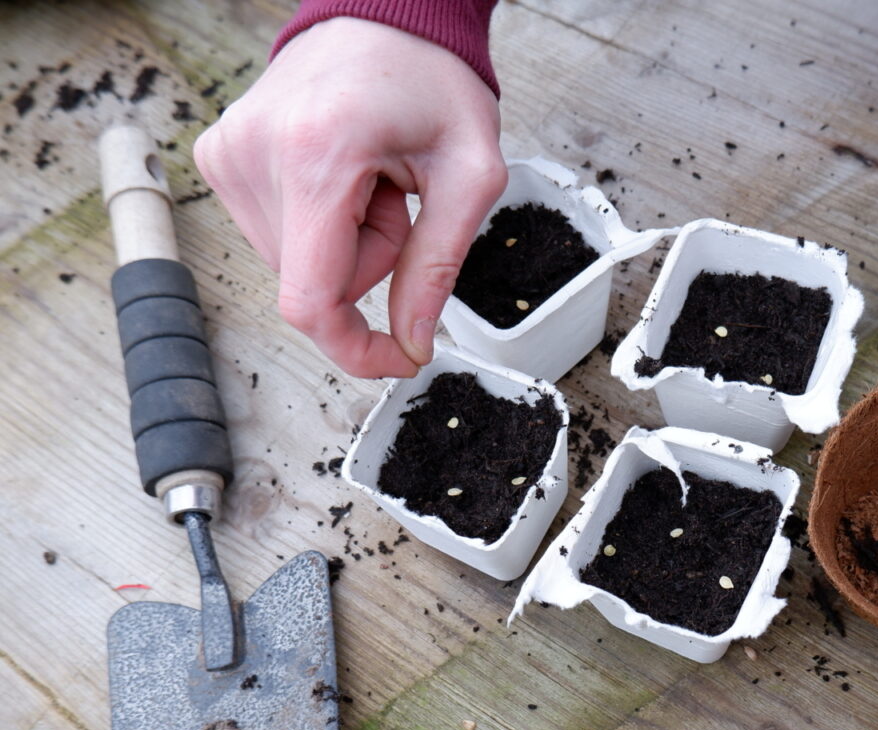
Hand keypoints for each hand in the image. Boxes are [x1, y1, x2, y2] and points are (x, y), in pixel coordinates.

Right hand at [194, 17, 506, 376]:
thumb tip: (413, 345)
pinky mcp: (218, 155)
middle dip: (369, 263)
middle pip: (313, 281)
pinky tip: (339, 171)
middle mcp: (254, 153)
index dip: (354, 348)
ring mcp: (227, 153)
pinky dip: (317, 221)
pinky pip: (275, 234)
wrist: (385, 13)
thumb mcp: (470, 176)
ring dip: (345, 242)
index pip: (310, 300)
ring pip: (293, 264)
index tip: (396, 358)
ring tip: (370, 177)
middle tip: (399, 198)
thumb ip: (438, 268)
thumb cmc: (433, 82)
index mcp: (317, 155)